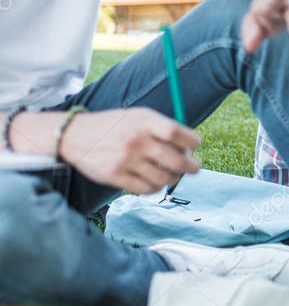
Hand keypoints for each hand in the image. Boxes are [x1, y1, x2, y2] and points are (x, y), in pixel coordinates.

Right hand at [61, 108, 201, 194]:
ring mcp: (125, 160)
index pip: (176, 133)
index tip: (195, 145)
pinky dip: (156, 188)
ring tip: (175, 175)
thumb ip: (162, 128)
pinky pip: (146, 189)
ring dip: (175, 178)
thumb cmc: (115, 126)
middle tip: (195, 167)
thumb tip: (189, 147)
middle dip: (192, 166)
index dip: (192, 141)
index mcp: (143, 122)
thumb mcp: (138, 116)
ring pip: (164, 178)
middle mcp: (136, 141)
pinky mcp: (115, 176)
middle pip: (176, 159)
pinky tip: (157, 182)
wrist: (75, 135)